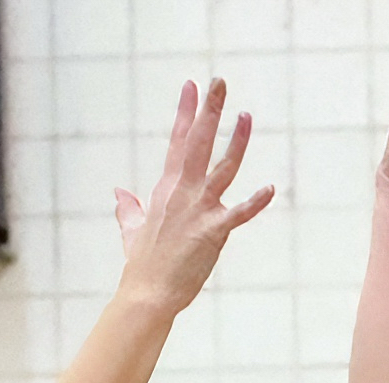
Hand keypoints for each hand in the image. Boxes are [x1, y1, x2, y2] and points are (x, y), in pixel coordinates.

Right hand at [110, 78, 273, 310]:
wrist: (147, 294)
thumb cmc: (142, 265)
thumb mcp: (132, 231)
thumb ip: (128, 209)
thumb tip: (118, 194)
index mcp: (167, 189)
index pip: (177, 142)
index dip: (185, 112)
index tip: (191, 86)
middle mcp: (183, 192)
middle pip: (198, 143)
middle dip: (209, 111)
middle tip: (219, 82)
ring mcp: (199, 209)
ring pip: (222, 167)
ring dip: (236, 141)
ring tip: (246, 115)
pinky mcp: (213, 231)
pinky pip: (239, 213)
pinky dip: (254, 202)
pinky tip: (270, 188)